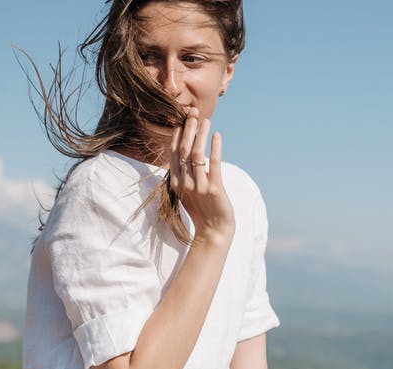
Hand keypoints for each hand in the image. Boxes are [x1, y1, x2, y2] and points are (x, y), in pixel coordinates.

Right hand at [170, 108, 233, 243]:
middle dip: (188, 130)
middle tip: (193, 113)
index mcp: (177, 182)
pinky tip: (218, 136)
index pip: (174, 153)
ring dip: (201, 135)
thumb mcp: (188, 192)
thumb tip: (187, 155)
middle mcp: (185, 183)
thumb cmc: (201, 211)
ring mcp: (198, 186)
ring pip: (197, 154)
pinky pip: (214, 165)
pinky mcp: (214, 189)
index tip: (182, 120)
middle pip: (184, 150)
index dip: (178, 135)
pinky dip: (215, 148)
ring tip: (206, 120)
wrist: (213, 232)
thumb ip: (185, 175)